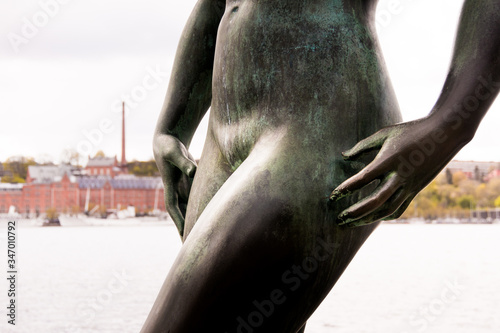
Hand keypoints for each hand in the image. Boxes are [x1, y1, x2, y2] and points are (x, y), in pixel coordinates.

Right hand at [154, 134, 196, 236]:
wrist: (166, 141)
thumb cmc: (169, 146)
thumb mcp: (175, 152)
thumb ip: (184, 162)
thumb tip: (192, 172)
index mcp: (170, 186)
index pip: (174, 208)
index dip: (179, 221)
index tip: (184, 234)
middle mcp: (176, 191)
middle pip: (181, 214)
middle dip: (185, 229)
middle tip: (189, 246)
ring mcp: (182, 188)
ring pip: (189, 209)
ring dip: (193, 222)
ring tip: (200, 237)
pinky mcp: (189, 184)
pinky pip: (195, 200)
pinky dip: (200, 210)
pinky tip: (208, 218)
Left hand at [330, 117, 464, 226]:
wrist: (444, 134)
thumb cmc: (411, 130)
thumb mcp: (385, 134)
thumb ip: (363, 146)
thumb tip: (344, 156)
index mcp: (389, 161)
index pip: (363, 179)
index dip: (346, 189)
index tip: (332, 196)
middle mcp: (399, 176)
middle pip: (375, 202)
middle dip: (355, 213)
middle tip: (339, 219)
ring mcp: (410, 186)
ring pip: (387, 210)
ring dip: (368, 219)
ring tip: (352, 223)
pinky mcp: (416, 190)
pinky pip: (399, 209)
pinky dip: (385, 216)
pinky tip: (374, 218)